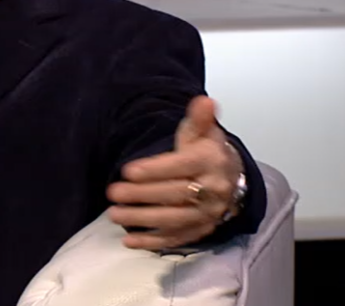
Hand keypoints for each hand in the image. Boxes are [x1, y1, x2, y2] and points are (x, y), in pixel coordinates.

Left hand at [106, 96, 243, 250]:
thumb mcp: (203, 132)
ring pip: (173, 219)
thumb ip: (199, 118)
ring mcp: (208, 214)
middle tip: (112, 192)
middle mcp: (213, 190)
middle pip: (174, 194)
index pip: (181, 166)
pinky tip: (129, 241)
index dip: (155, 169)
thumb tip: (203, 101)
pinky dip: (153, 242)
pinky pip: (177, 239)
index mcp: (211, 162)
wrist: (232, 177)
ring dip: (142, 219)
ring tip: (114, 214)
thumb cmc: (207, 152)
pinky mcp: (201, 230)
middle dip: (141, 195)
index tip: (128, 170)